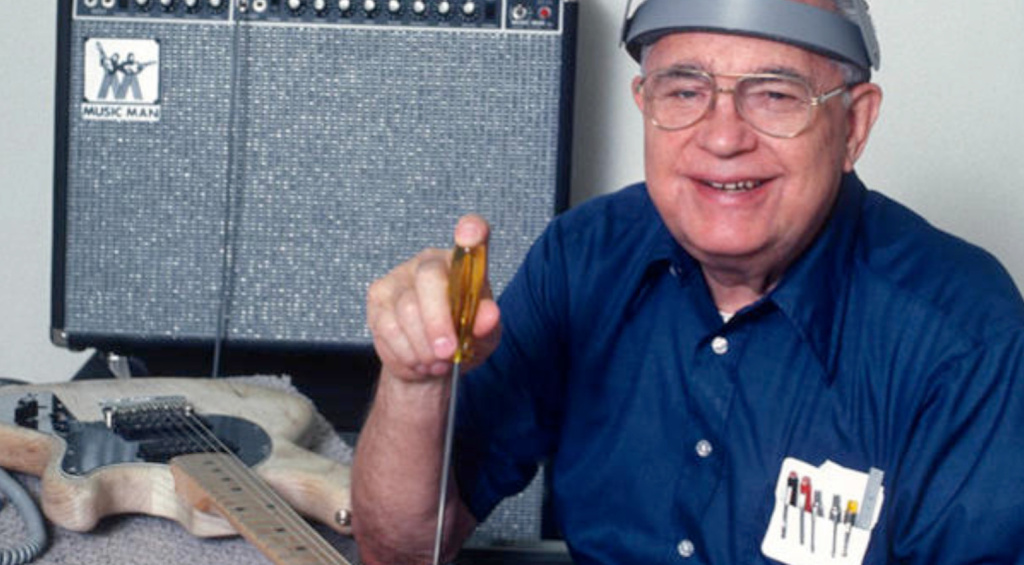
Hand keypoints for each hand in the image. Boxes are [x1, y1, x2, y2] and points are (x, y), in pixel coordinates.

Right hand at [367, 214, 500, 381]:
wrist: (429, 363)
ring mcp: (399, 276)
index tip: (470, 235)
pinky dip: (405, 353)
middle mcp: (429, 261)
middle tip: (447, 353)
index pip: (472, 232)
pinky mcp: (377, 296)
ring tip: (436, 362)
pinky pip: (388, 328)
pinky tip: (418, 360)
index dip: (472, 231)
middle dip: (438, 323)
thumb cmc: (461, 341)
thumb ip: (486, 325)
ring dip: (422, 347)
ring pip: (405, 311)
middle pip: (429, 280)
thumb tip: (489, 315)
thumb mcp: (483, 337)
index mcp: (463, 263)